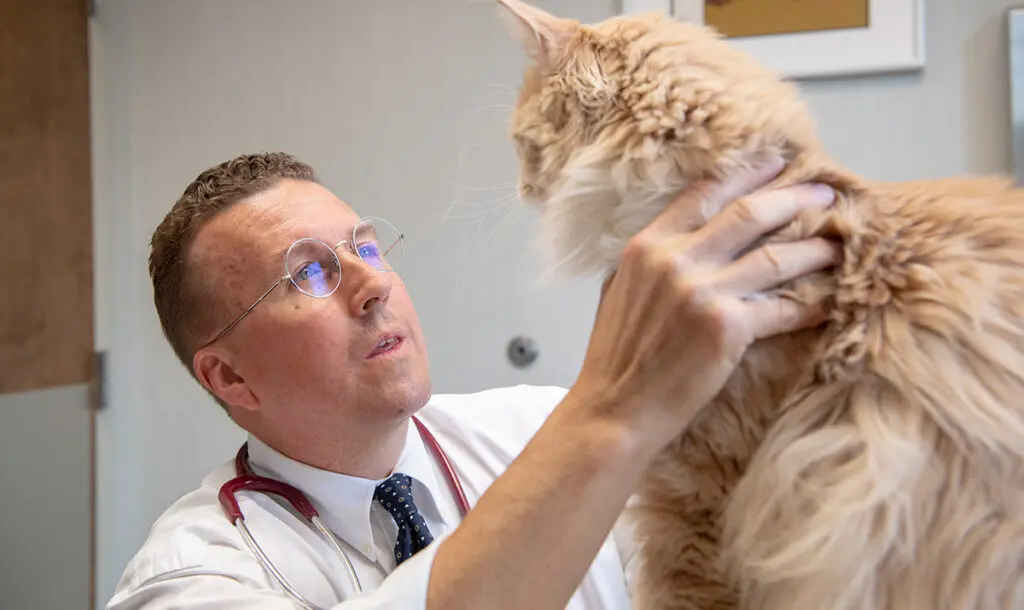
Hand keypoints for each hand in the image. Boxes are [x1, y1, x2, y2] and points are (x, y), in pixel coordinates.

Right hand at [569, 158, 839, 448]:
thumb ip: (652, 260)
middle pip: (749, 214)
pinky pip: (784, 308)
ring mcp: (702, 292)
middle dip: (794, 200)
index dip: (747, 174)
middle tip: (826, 197)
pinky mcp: (727, 327)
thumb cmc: (615, 358)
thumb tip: (681, 239)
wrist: (615, 409)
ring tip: (838, 244)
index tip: (778, 163)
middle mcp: (675, 260)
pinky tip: (830, 302)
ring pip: (775, 257)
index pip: (704, 193)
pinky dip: (812, 304)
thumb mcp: (620, 291)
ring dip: (814, 249)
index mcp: (647, 246)